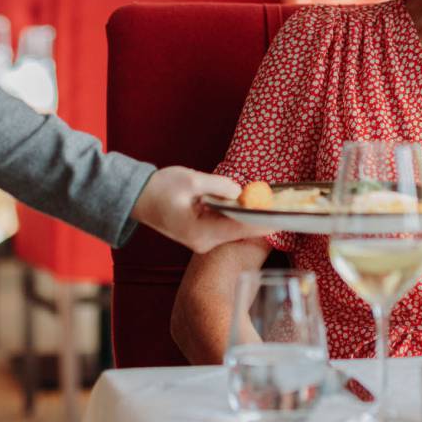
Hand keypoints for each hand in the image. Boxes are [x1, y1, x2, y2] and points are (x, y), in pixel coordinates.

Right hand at [130, 167, 270, 253]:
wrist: (136, 198)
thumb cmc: (159, 188)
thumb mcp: (191, 180)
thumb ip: (219, 185)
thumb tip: (241, 192)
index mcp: (201, 232)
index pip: (241, 229)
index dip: (264, 222)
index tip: (285, 217)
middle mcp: (204, 242)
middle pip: (240, 231)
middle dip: (259, 216)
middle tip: (283, 204)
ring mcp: (202, 240)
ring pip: (233, 228)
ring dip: (247, 215)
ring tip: (269, 201)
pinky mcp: (200, 234)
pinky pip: (224, 226)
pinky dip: (235, 215)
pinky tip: (248, 204)